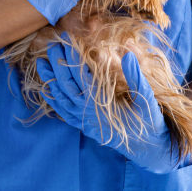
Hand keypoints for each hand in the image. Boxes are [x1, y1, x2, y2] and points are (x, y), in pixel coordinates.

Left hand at [36, 42, 191, 174]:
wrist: (150, 151)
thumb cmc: (150, 123)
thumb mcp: (147, 99)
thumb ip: (136, 78)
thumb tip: (127, 54)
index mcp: (102, 104)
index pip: (81, 76)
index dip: (73, 57)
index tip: (67, 40)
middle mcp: (89, 113)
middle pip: (67, 85)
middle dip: (58, 64)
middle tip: (53, 44)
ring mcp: (85, 122)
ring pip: (62, 99)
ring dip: (51, 80)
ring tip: (41, 62)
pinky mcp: (86, 127)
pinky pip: (64, 114)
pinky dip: (54, 101)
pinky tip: (47, 91)